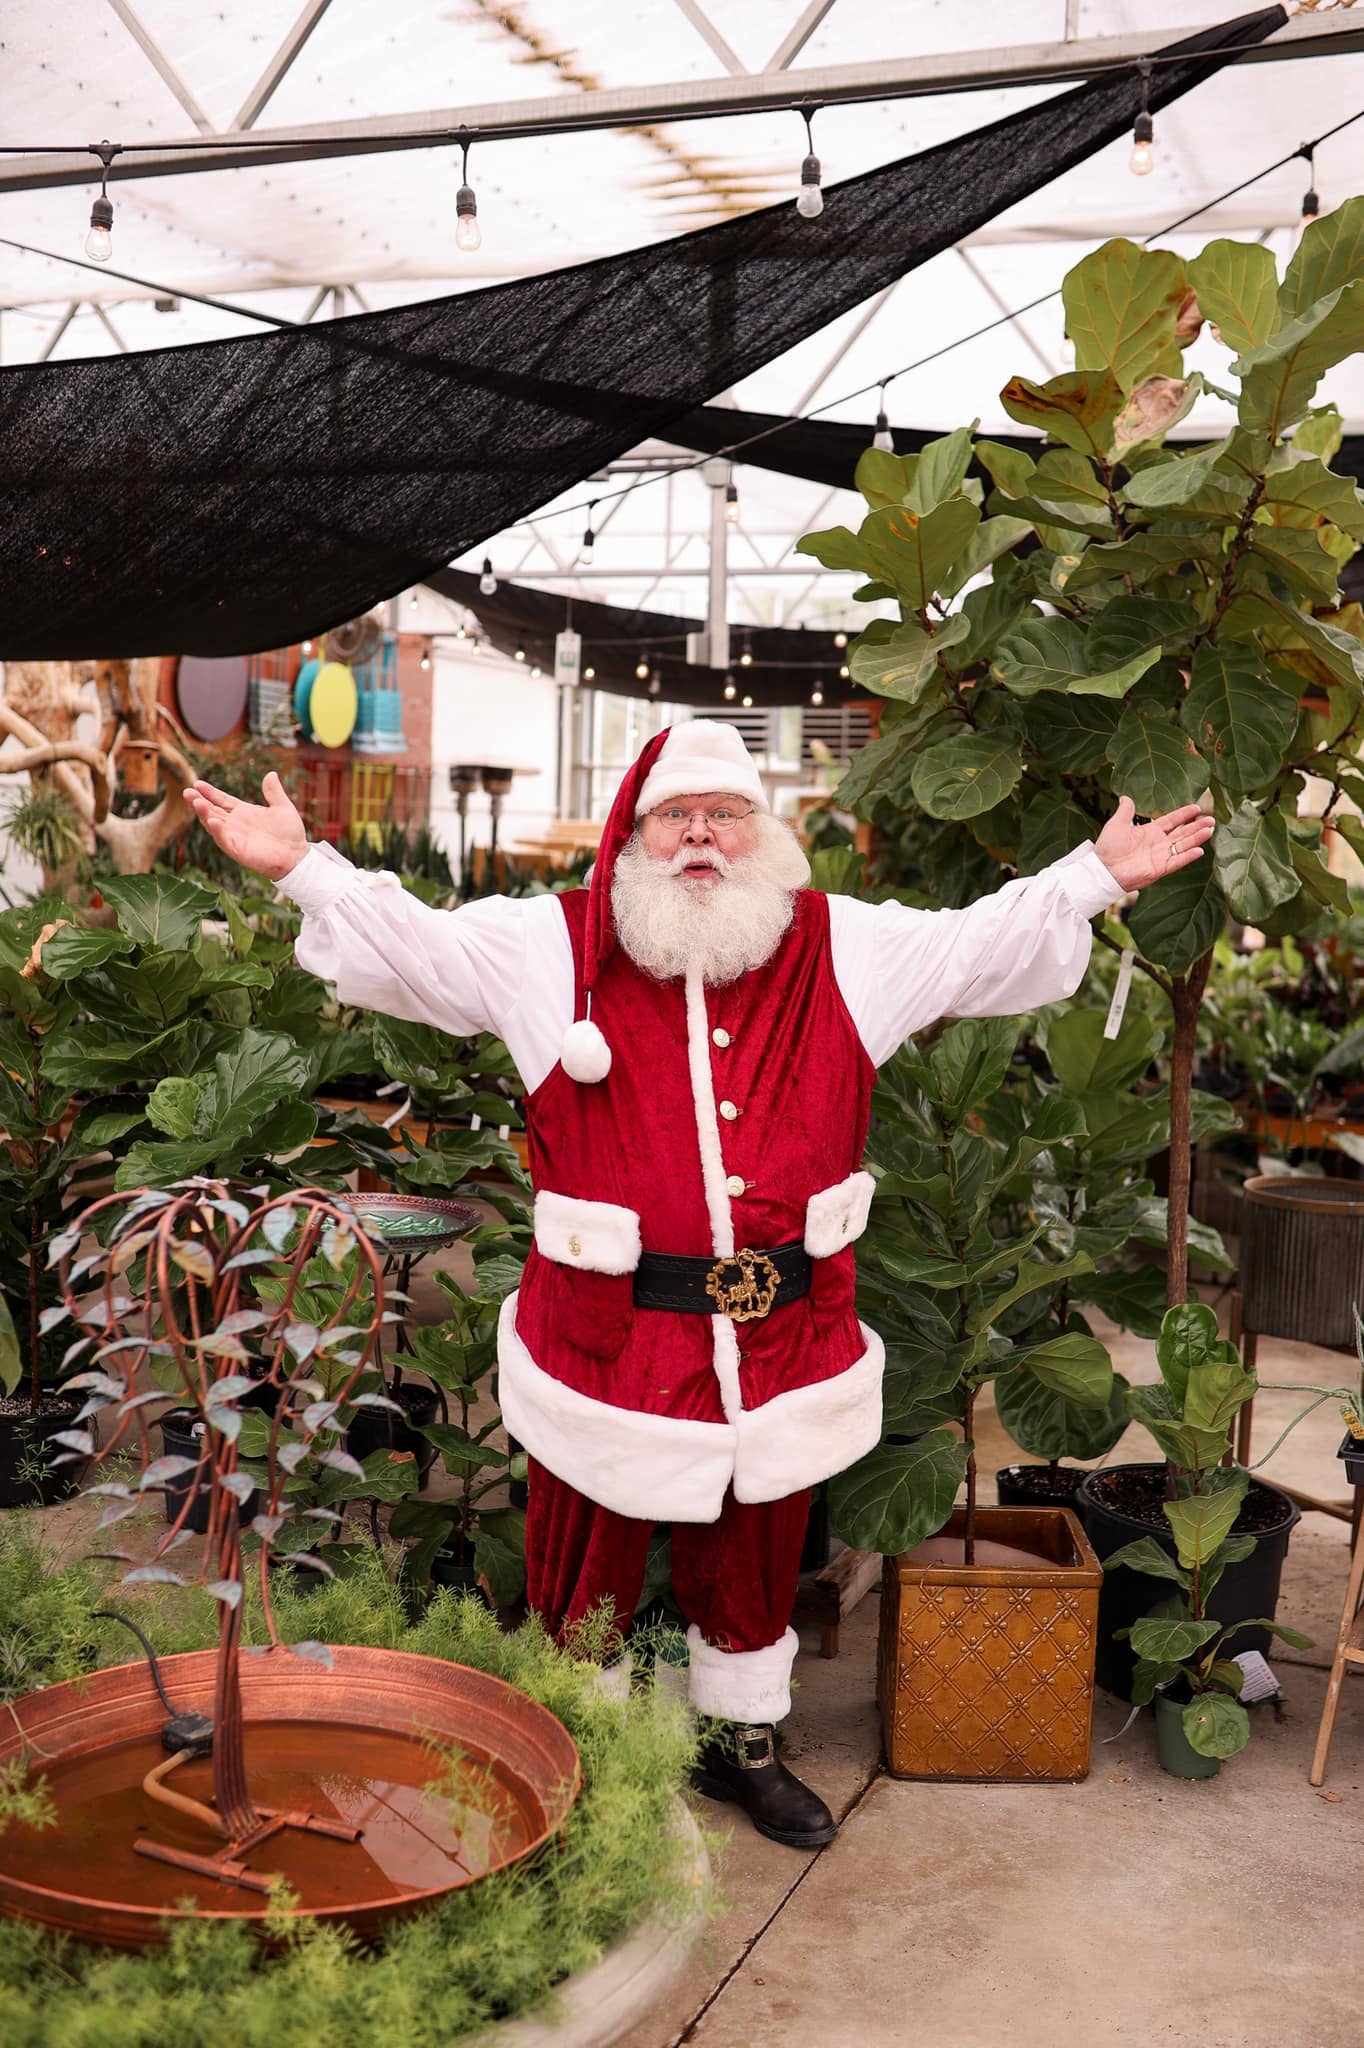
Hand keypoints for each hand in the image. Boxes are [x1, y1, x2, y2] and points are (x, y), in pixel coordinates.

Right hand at [183, 772, 307, 881]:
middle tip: (187, 792)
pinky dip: (218, 832)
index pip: (221, 800)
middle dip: (199, 801)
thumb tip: (271, 773)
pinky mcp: (238, 850)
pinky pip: (224, 840)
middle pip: (212, 811)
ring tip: (197, 802)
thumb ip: (274, 792)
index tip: (197, 783)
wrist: (298, 855)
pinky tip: (214, 821)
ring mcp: (235, 837)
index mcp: (243, 812)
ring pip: (214, 824)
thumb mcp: (282, 807)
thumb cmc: (290, 833)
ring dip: (205, 814)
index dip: (209, 792)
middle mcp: (235, 824)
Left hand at [1095, 795, 1214, 893]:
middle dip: (1197, 826)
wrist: (1103, 869)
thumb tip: (1125, 797)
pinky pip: (1177, 862)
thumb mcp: (1117, 824)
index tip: (1197, 808)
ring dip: (1197, 838)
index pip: (1172, 821)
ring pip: (1183, 845)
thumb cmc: (1108, 848)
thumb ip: (1125, 811)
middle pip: (1182, 833)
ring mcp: (1160, 857)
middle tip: (1212, 820)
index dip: (1184, 814)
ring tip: (1210, 830)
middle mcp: (1158, 844)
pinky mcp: (1160, 869)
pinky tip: (1199, 850)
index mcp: (1150, 832)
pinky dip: (1187, 857)